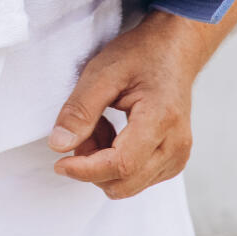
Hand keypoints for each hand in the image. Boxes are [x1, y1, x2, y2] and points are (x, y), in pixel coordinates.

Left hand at [47, 10, 206, 198]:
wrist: (174, 51)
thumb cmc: (141, 56)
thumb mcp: (102, 72)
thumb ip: (80, 109)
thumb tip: (59, 145)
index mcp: (162, 119)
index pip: (122, 164)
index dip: (86, 169)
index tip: (59, 163)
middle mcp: (176, 146)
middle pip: (123, 183)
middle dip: (91, 165)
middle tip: (83, 128)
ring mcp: (177, 157)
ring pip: (127, 184)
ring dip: (102, 163)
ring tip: (100, 124)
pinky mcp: (172, 162)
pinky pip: (135, 178)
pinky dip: (114, 162)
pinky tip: (113, 132)